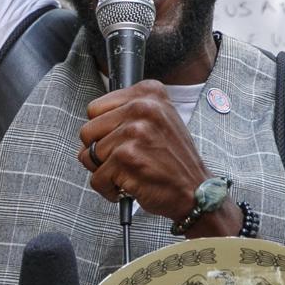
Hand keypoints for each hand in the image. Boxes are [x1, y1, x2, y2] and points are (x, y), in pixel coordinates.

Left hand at [78, 81, 224, 228]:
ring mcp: (134, 132)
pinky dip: (109, 189)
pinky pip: (96, 178)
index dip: (103, 131)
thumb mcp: (158, 120)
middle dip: (99, 152)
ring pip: (89, 156)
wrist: (196, 190)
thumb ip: (125, 114)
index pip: (95, 108)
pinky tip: (129, 186)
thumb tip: (90, 130)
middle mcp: (142, 107)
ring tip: (130, 172)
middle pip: (87, 131)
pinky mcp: (127, 158)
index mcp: (149, 93)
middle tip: (123, 160)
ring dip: (105, 172)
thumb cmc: (173, 160)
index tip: (121, 141)